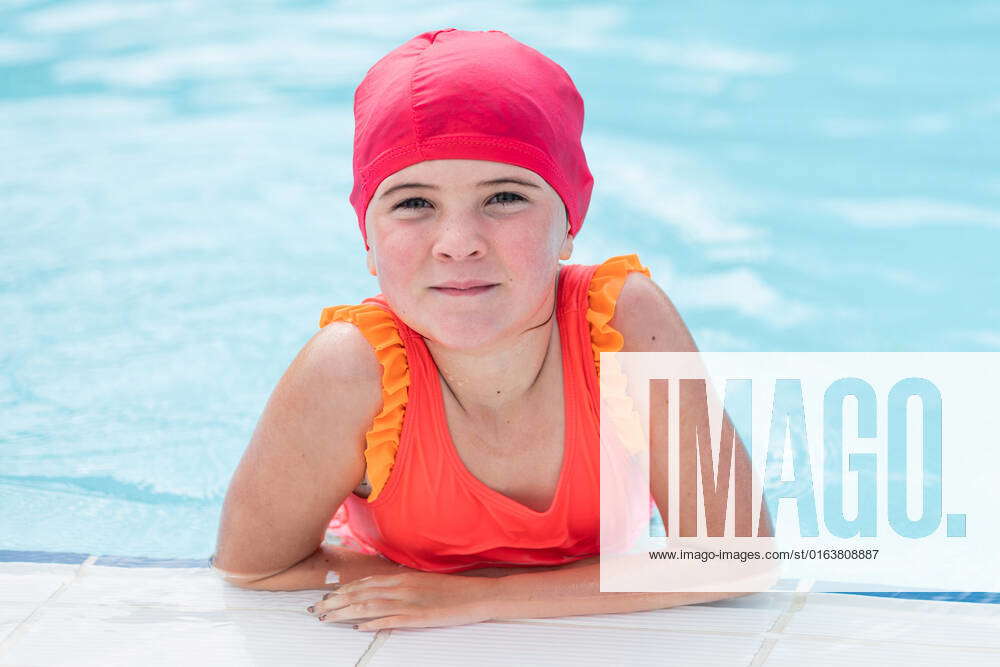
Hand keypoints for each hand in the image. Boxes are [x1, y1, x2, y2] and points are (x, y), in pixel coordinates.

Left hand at [307, 571, 498, 630]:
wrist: (477, 595)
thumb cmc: (452, 591)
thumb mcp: (423, 583)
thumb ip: (401, 586)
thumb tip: (382, 592)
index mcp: (402, 578)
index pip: (365, 584)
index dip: (343, 591)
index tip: (327, 597)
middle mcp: (401, 587)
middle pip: (361, 595)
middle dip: (335, 602)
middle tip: (316, 610)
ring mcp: (409, 602)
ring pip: (369, 606)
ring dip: (345, 613)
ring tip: (327, 619)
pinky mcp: (418, 617)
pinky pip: (390, 620)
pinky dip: (372, 624)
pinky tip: (358, 628)